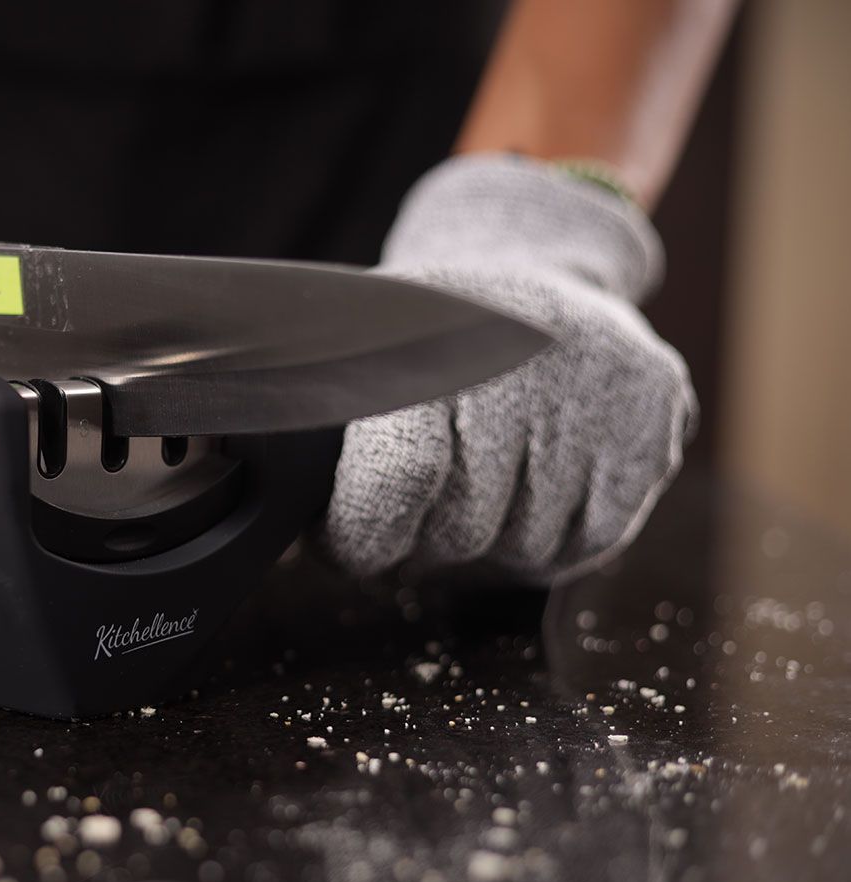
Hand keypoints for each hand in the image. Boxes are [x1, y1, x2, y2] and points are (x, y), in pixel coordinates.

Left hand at [321, 155, 695, 582]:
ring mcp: (598, 398)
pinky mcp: (653, 426)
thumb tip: (293, 538)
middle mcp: (524, 367)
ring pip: (524, 549)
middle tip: (421, 504)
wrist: (537, 266)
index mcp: (434, 344)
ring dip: (493, 541)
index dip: (363, 536)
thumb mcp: (361, 346)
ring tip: (485, 478)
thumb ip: (323, 434)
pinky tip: (536, 485)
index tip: (348, 546)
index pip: (399, 478)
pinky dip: (554, 537)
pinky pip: (588, 542)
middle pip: (460, 531)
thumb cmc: (433, 328)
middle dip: (427, 539)